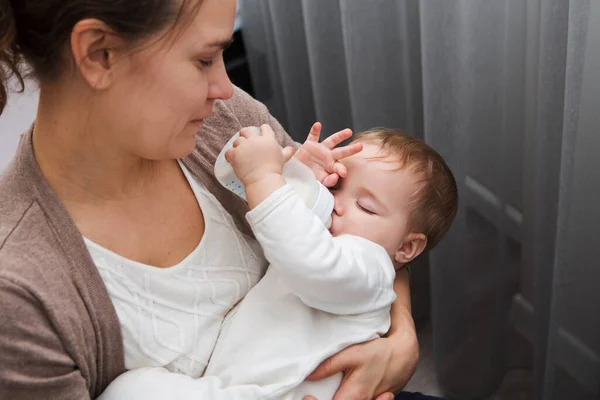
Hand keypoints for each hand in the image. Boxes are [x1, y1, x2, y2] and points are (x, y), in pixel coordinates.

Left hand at [225, 125, 294, 186]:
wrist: (263, 179)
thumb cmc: (274, 170)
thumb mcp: (282, 159)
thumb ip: (286, 152)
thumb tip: (291, 149)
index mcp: (268, 140)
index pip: (264, 128)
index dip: (262, 130)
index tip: (261, 134)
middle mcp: (255, 140)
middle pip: (246, 131)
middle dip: (245, 135)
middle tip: (245, 142)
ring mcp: (243, 146)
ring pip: (237, 141)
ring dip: (238, 147)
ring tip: (240, 155)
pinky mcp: (234, 154)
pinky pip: (228, 152)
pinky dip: (230, 156)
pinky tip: (233, 161)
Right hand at [294, 122, 362, 187]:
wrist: (295, 172)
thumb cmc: (309, 178)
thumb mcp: (318, 182)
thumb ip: (327, 181)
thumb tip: (335, 177)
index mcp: (332, 167)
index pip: (339, 168)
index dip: (341, 170)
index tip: (343, 173)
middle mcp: (328, 157)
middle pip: (341, 152)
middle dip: (351, 150)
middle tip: (360, 146)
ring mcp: (320, 149)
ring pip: (332, 140)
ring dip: (340, 136)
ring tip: (349, 131)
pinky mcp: (310, 144)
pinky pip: (313, 136)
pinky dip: (315, 130)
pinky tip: (318, 125)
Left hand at [302, 329, 418, 399]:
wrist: (403, 354)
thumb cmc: (379, 353)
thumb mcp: (352, 354)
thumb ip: (329, 365)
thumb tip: (308, 375)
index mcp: (354, 396)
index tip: (307, 396)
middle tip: (311, 396)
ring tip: (323, 394)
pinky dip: (344, 397)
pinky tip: (340, 391)